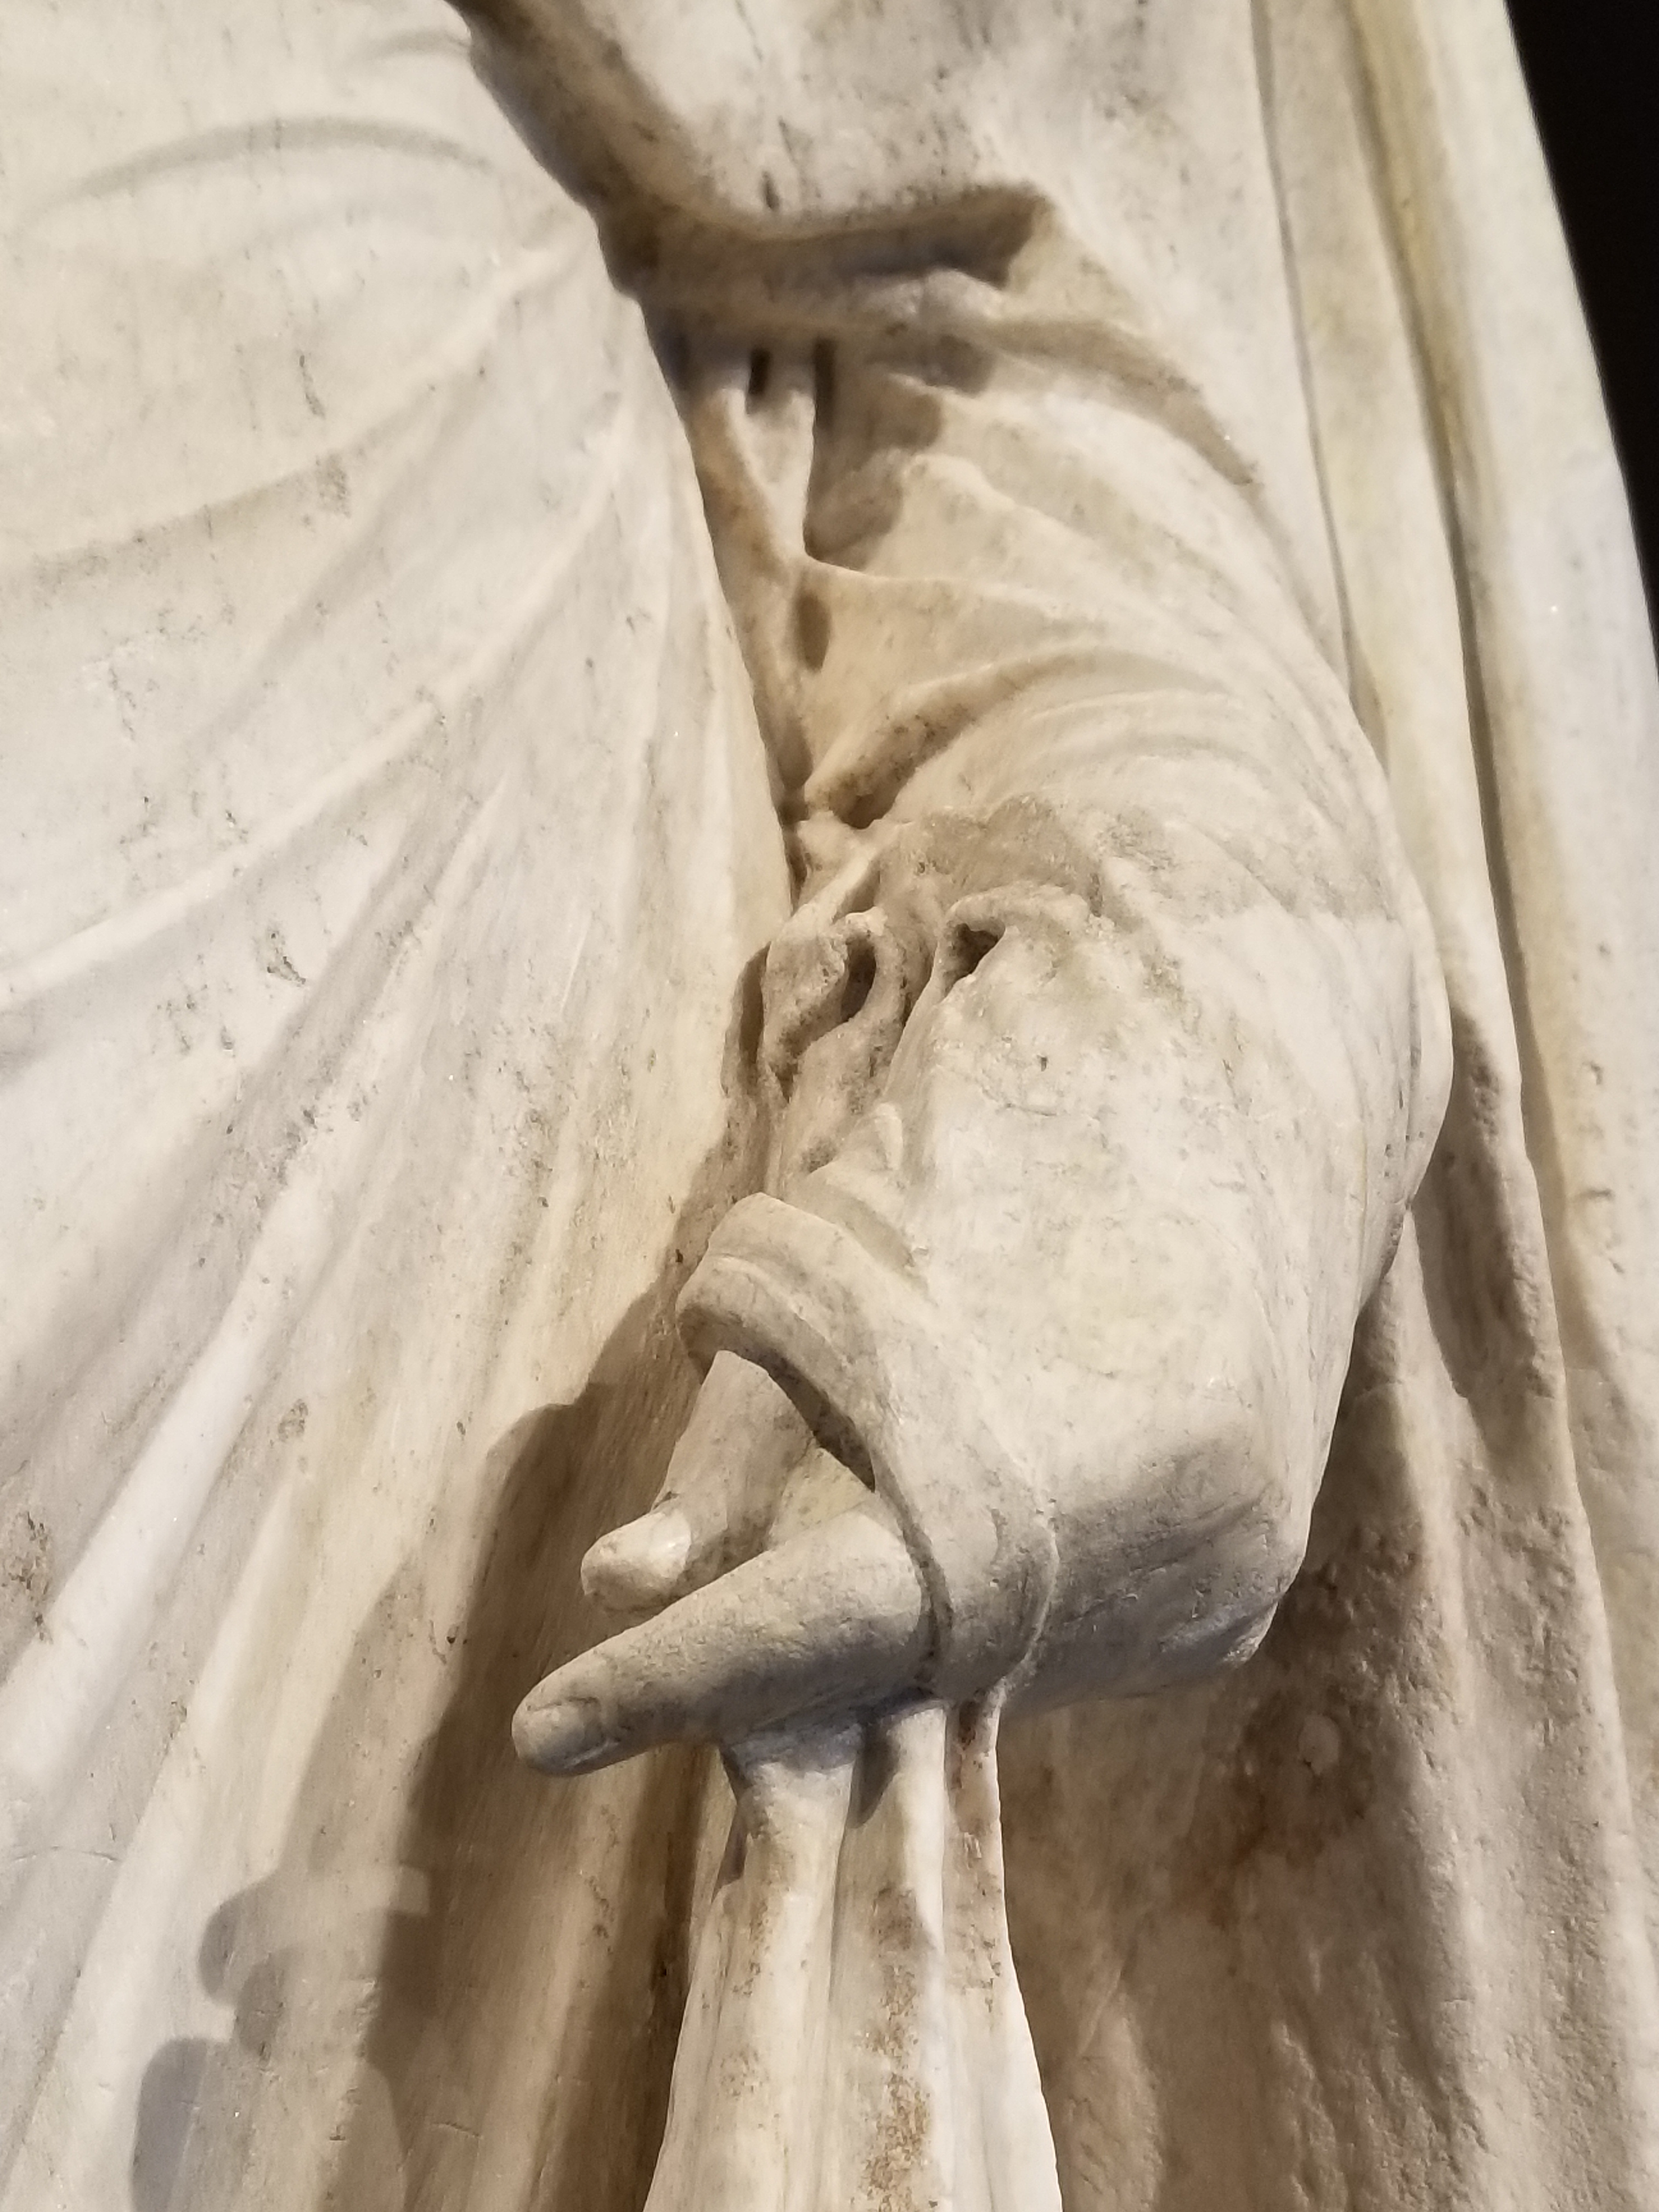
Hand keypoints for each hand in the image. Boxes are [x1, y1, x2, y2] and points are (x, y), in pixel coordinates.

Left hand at [516, 895, 1328, 1773]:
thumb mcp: (845, 1262)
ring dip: (863, 1614)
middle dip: (759, 1654)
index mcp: (1083, 1459)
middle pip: (904, 1665)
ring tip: (828, 1492)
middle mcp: (1180, 1554)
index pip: (839, 1623)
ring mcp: (1225, 1583)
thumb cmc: (1022, 1117)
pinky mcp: (1238, 1587)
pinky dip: (957, 1587)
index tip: (543, 1730)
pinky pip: (1045, 1631)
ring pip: (970, 1657)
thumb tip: (615, 1586)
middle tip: (634, 1638)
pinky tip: (943, 1495)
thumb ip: (739, 1439)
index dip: (683, 1674)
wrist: (1254, 1058)